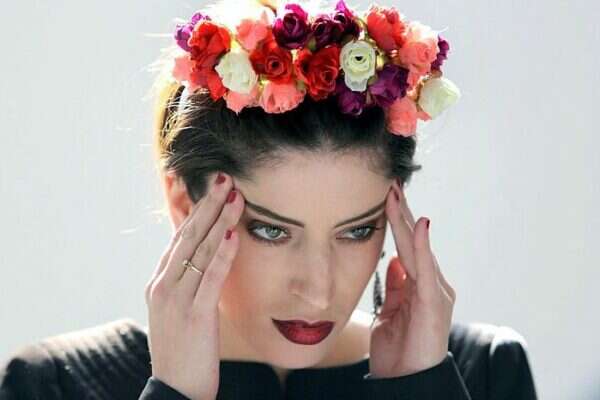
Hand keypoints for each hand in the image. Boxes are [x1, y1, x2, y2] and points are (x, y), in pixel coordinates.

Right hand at [144, 172, 243, 399]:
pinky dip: (222, 254)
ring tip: (235, 196)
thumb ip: (189, 281)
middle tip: (225, 178)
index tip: (213, 188)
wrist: (176, 390)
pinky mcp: (194, 316)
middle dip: (208, 205)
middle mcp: (164, 285)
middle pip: (188, 236)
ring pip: (199, 251)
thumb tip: (207, 256)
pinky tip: (234, 235)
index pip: (179, 237)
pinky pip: (210, 278)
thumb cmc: (183, 349)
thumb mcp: (179, 309)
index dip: (197, 210)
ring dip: (219, 221)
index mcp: (160, 282)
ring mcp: (176, 300)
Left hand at [368, 179, 455, 377]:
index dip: (395, 220)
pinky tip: (418, 224)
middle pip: (413, 241)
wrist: (404, 382)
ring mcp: (436, 292)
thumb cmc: (398, 349)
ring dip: (405, 220)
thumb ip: (396, 286)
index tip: (384, 195)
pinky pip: (426, 269)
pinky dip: (421, 246)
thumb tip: (393, 261)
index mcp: (419, 285)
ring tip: (395, 194)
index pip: (405, 245)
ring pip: (417, 249)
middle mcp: (431, 284)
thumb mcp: (392, 311)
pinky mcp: (434, 304)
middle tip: (389, 182)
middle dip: (400, 212)